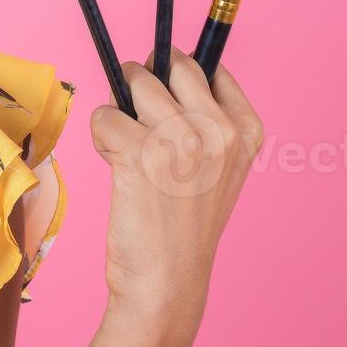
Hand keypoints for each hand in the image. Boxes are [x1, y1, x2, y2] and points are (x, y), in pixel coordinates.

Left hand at [89, 47, 264, 338]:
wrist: (168, 281)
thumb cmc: (182, 223)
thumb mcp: (216, 168)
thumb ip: (202, 119)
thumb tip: (151, 69)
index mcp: (245, 129)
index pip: (208, 65)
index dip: (176, 75)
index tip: (164, 97)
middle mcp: (219, 129)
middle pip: (169, 65)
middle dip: (144, 83)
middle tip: (139, 121)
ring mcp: (181, 138)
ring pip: (133, 83)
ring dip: (119, 112)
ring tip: (129, 151)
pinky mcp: (141, 151)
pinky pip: (103, 115)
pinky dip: (100, 136)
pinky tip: (116, 166)